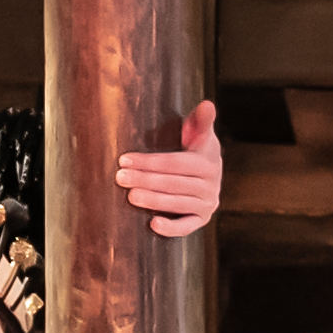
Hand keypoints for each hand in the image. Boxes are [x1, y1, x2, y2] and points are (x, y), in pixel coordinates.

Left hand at [116, 101, 223, 238]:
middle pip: (174, 183)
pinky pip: (187, 227)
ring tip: (131, 196)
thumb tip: (207, 104)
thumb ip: (201, 120)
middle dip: (146, 180)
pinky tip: (153, 224)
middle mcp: (211, 184)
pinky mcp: (202, 219)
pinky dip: (172, 228)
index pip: (176, 162)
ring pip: (178, 204)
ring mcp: (207, 204)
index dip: (150, 162)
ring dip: (154, 200)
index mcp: (208, 161)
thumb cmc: (195, 148)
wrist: (208, 173)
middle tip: (120, 177)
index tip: (124, 159)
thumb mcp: (198, 132)